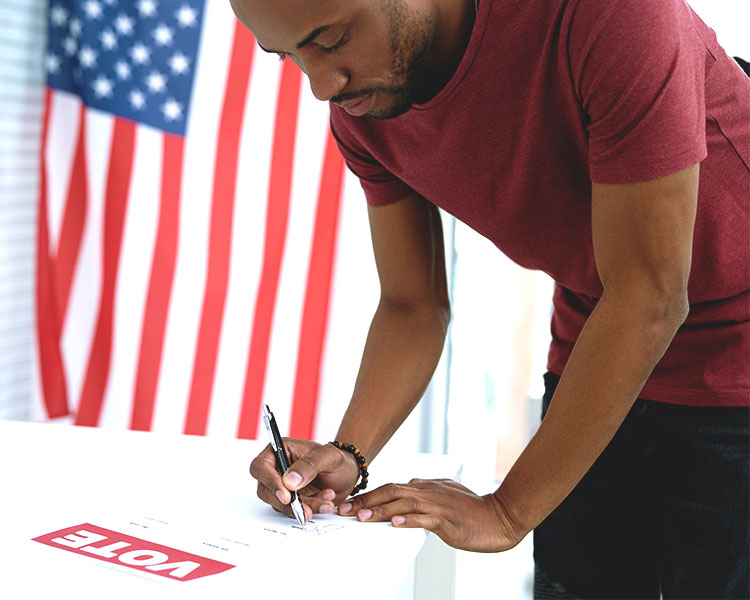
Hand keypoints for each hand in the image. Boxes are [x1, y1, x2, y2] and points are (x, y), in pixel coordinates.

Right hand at [250, 438, 359, 520]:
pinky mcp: (290, 500)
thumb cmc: (337, 460)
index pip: (261, 466)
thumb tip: (289, 481)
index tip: (286, 496)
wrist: (348, 475)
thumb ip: (309, 465)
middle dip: (287, 502)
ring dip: (302, 507)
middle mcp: (277, 467)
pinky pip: (292, 510)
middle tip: (306, 509)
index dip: (269, 482)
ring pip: (280, 503)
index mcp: (281, 449)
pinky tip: (325, 503)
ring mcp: (282, 485)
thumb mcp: (329, 457)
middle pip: (265, 489)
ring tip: (326, 502)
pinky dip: (309, 509)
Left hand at [337, 478, 524, 551]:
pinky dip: (410, 520)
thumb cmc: (473, 510)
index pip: (391, 487)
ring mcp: (439, 504)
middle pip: (392, 491)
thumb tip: (405, 491)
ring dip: (382, 510)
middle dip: (366, 501)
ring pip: (405, 503)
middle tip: (345, 510)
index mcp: (427, 486)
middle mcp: (430, 491)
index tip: (349, 505)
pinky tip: (397, 524)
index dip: (368, 495)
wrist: (500, 517)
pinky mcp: (449, 520)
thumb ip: (425, 493)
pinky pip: (426, 519)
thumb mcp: (445, 495)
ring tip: (363, 517)